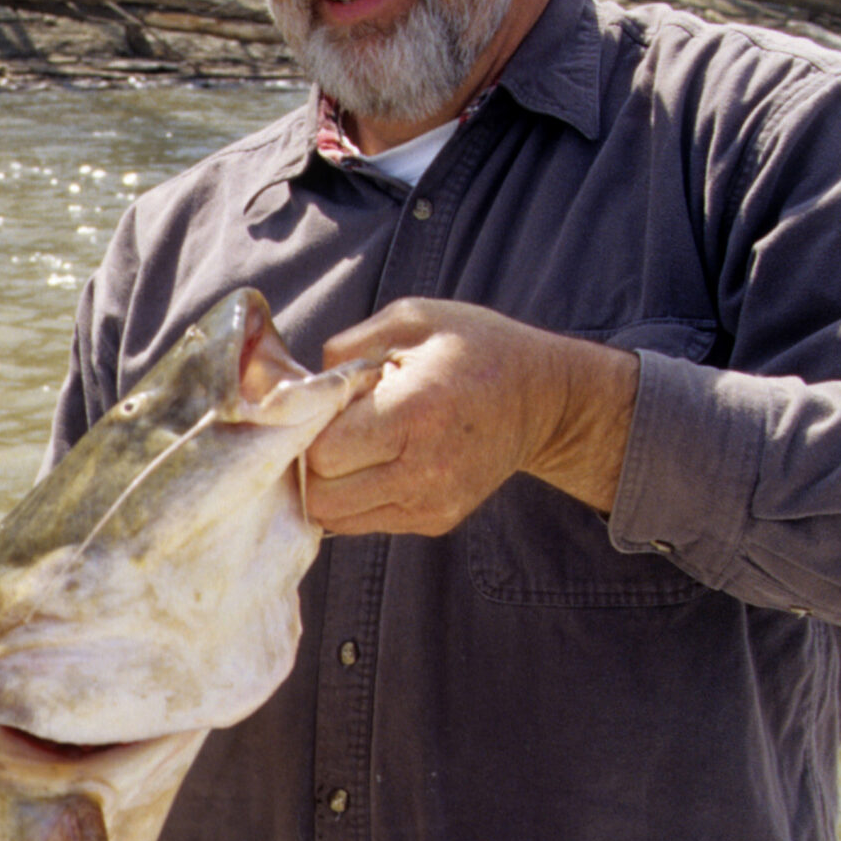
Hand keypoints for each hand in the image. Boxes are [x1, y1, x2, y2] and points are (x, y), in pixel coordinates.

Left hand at [306, 298, 641, 537]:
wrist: (541, 398)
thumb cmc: (473, 348)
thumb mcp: (412, 319)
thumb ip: (346, 350)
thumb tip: (299, 389)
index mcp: (416, 412)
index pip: (323, 453)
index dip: (311, 429)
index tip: (328, 406)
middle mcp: (425, 470)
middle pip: (322, 495)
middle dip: (314, 462)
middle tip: (335, 429)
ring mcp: (431, 503)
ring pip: (337, 518)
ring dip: (331, 484)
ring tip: (356, 446)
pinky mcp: (436, 521)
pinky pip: (365, 522)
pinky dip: (356, 497)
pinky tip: (378, 462)